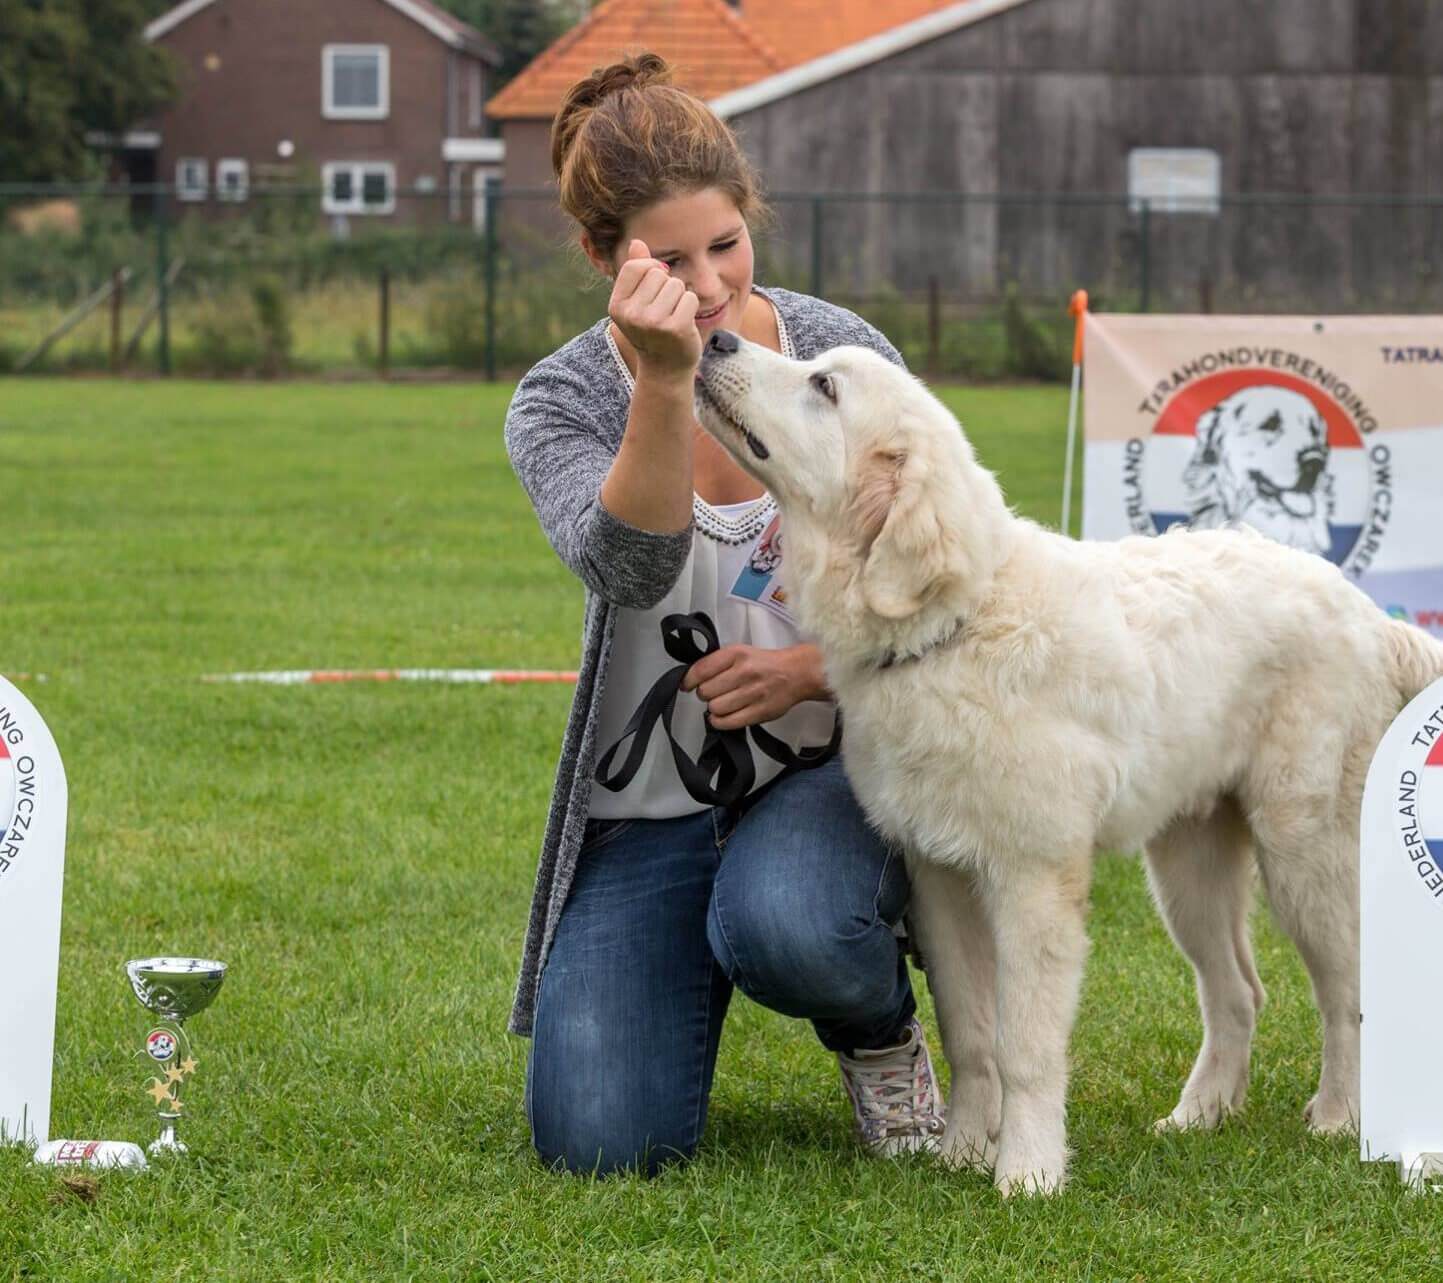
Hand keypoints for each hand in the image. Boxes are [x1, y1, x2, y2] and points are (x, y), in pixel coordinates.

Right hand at [608, 239, 701, 378]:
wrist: (665, 368)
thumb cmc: (652, 330)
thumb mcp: (637, 301)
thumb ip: (636, 272)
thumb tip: (637, 242)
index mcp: (616, 305)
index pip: (636, 266)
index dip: (651, 270)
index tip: (654, 287)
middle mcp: (631, 314)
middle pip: (658, 274)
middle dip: (666, 287)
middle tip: (663, 311)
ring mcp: (653, 323)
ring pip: (676, 284)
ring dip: (680, 297)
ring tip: (673, 317)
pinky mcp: (675, 328)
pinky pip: (690, 297)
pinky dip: (691, 307)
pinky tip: (684, 324)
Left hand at [681, 644, 828, 730]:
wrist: (797, 673)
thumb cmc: (765, 664)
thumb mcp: (740, 652)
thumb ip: (716, 663)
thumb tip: (690, 679)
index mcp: (736, 654)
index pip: (700, 670)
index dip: (689, 681)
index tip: (687, 685)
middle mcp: (744, 672)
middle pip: (705, 692)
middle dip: (706, 694)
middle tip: (715, 692)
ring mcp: (753, 693)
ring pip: (715, 708)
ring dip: (714, 708)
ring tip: (723, 703)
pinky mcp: (760, 712)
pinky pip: (728, 722)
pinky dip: (719, 722)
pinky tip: (722, 716)